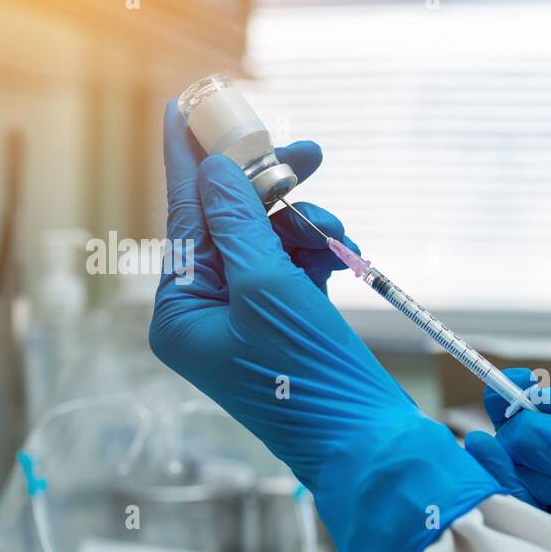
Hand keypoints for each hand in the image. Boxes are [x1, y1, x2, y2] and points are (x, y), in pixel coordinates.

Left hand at [150, 103, 498, 551]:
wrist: (370, 445)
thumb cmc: (313, 381)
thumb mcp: (269, 291)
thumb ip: (239, 223)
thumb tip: (216, 170)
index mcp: (180, 313)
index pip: (183, 219)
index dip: (191, 160)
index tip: (186, 106)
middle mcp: (207, 315)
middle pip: (231, 224)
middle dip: (273, 192)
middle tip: (307, 151)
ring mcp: (249, 321)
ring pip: (271, 242)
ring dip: (306, 228)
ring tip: (339, 236)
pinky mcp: (288, 326)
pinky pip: (296, 268)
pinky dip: (322, 256)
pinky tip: (346, 258)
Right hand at [466, 371, 550, 551]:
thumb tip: (548, 396)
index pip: (538, 415)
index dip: (518, 398)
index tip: (522, 390)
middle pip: (511, 444)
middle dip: (533, 437)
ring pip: (502, 484)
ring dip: (529, 469)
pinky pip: (511, 534)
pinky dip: (503, 507)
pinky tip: (537, 503)